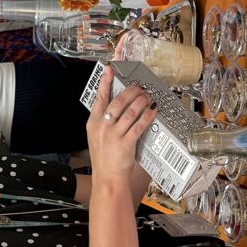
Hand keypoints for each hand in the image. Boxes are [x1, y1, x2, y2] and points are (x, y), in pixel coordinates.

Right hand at [87, 67, 155, 181]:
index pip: (99, 97)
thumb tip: (118, 107)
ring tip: (149, 97)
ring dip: (142, 102)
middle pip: (118, 101)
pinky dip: (147, 117)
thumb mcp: (96, 137)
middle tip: (140, 88)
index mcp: (93, 122)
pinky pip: (139, 125)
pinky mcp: (125, 143)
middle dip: (132, 91)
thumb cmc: (104, 158)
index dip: (105, 82)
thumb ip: (103, 122)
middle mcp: (102, 126)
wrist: (107, 178)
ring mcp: (113, 135)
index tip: (110, 68)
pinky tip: (153, 111)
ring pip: (130, 111)